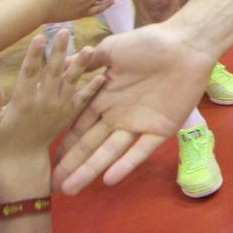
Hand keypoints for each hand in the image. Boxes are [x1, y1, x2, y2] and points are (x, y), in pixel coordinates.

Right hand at [0, 29, 102, 171]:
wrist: (23, 161)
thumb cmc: (1, 140)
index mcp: (23, 102)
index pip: (29, 72)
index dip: (34, 54)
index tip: (40, 36)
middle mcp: (44, 103)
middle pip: (53, 71)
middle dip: (59, 50)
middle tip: (66, 30)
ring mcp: (59, 109)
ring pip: (71, 82)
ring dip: (80, 64)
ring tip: (90, 49)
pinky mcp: (69, 115)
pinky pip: (83, 100)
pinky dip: (93, 88)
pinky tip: (103, 76)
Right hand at [54, 23, 213, 193]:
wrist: (185, 45)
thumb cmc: (148, 44)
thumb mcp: (112, 50)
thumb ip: (88, 62)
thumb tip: (61, 64)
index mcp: (105, 98)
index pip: (79, 126)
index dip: (65, 144)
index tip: (47, 160)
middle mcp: (119, 115)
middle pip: (90, 145)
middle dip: (71, 165)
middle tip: (51, 185)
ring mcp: (139, 124)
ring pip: (110, 152)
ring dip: (91, 170)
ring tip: (70, 188)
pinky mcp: (161, 129)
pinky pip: (141, 151)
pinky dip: (126, 164)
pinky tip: (109, 179)